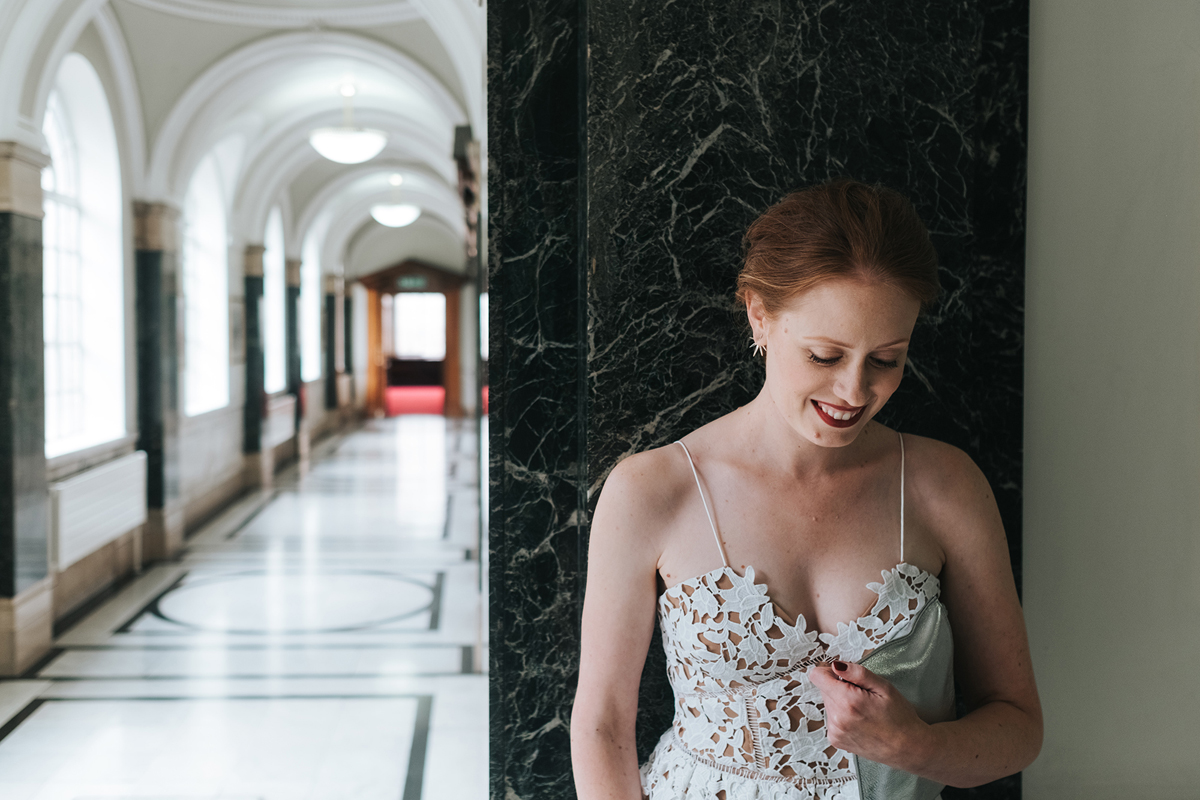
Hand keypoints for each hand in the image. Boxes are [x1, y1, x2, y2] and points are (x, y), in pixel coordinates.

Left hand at [808, 660, 932, 768]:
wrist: (907, 748)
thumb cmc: (900, 717)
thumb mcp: (884, 687)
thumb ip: (857, 673)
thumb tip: (835, 665)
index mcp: (847, 702)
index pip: (817, 676)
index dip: (829, 671)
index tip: (844, 676)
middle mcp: (836, 718)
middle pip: (824, 689)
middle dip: (839, 687)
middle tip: (862, 695)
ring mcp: (835, 731)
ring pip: (828, 703)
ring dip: (840, 702)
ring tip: (863, 710)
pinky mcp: (836, 740)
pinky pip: (831, 718)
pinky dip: (842, 716)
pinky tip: (860, 721)